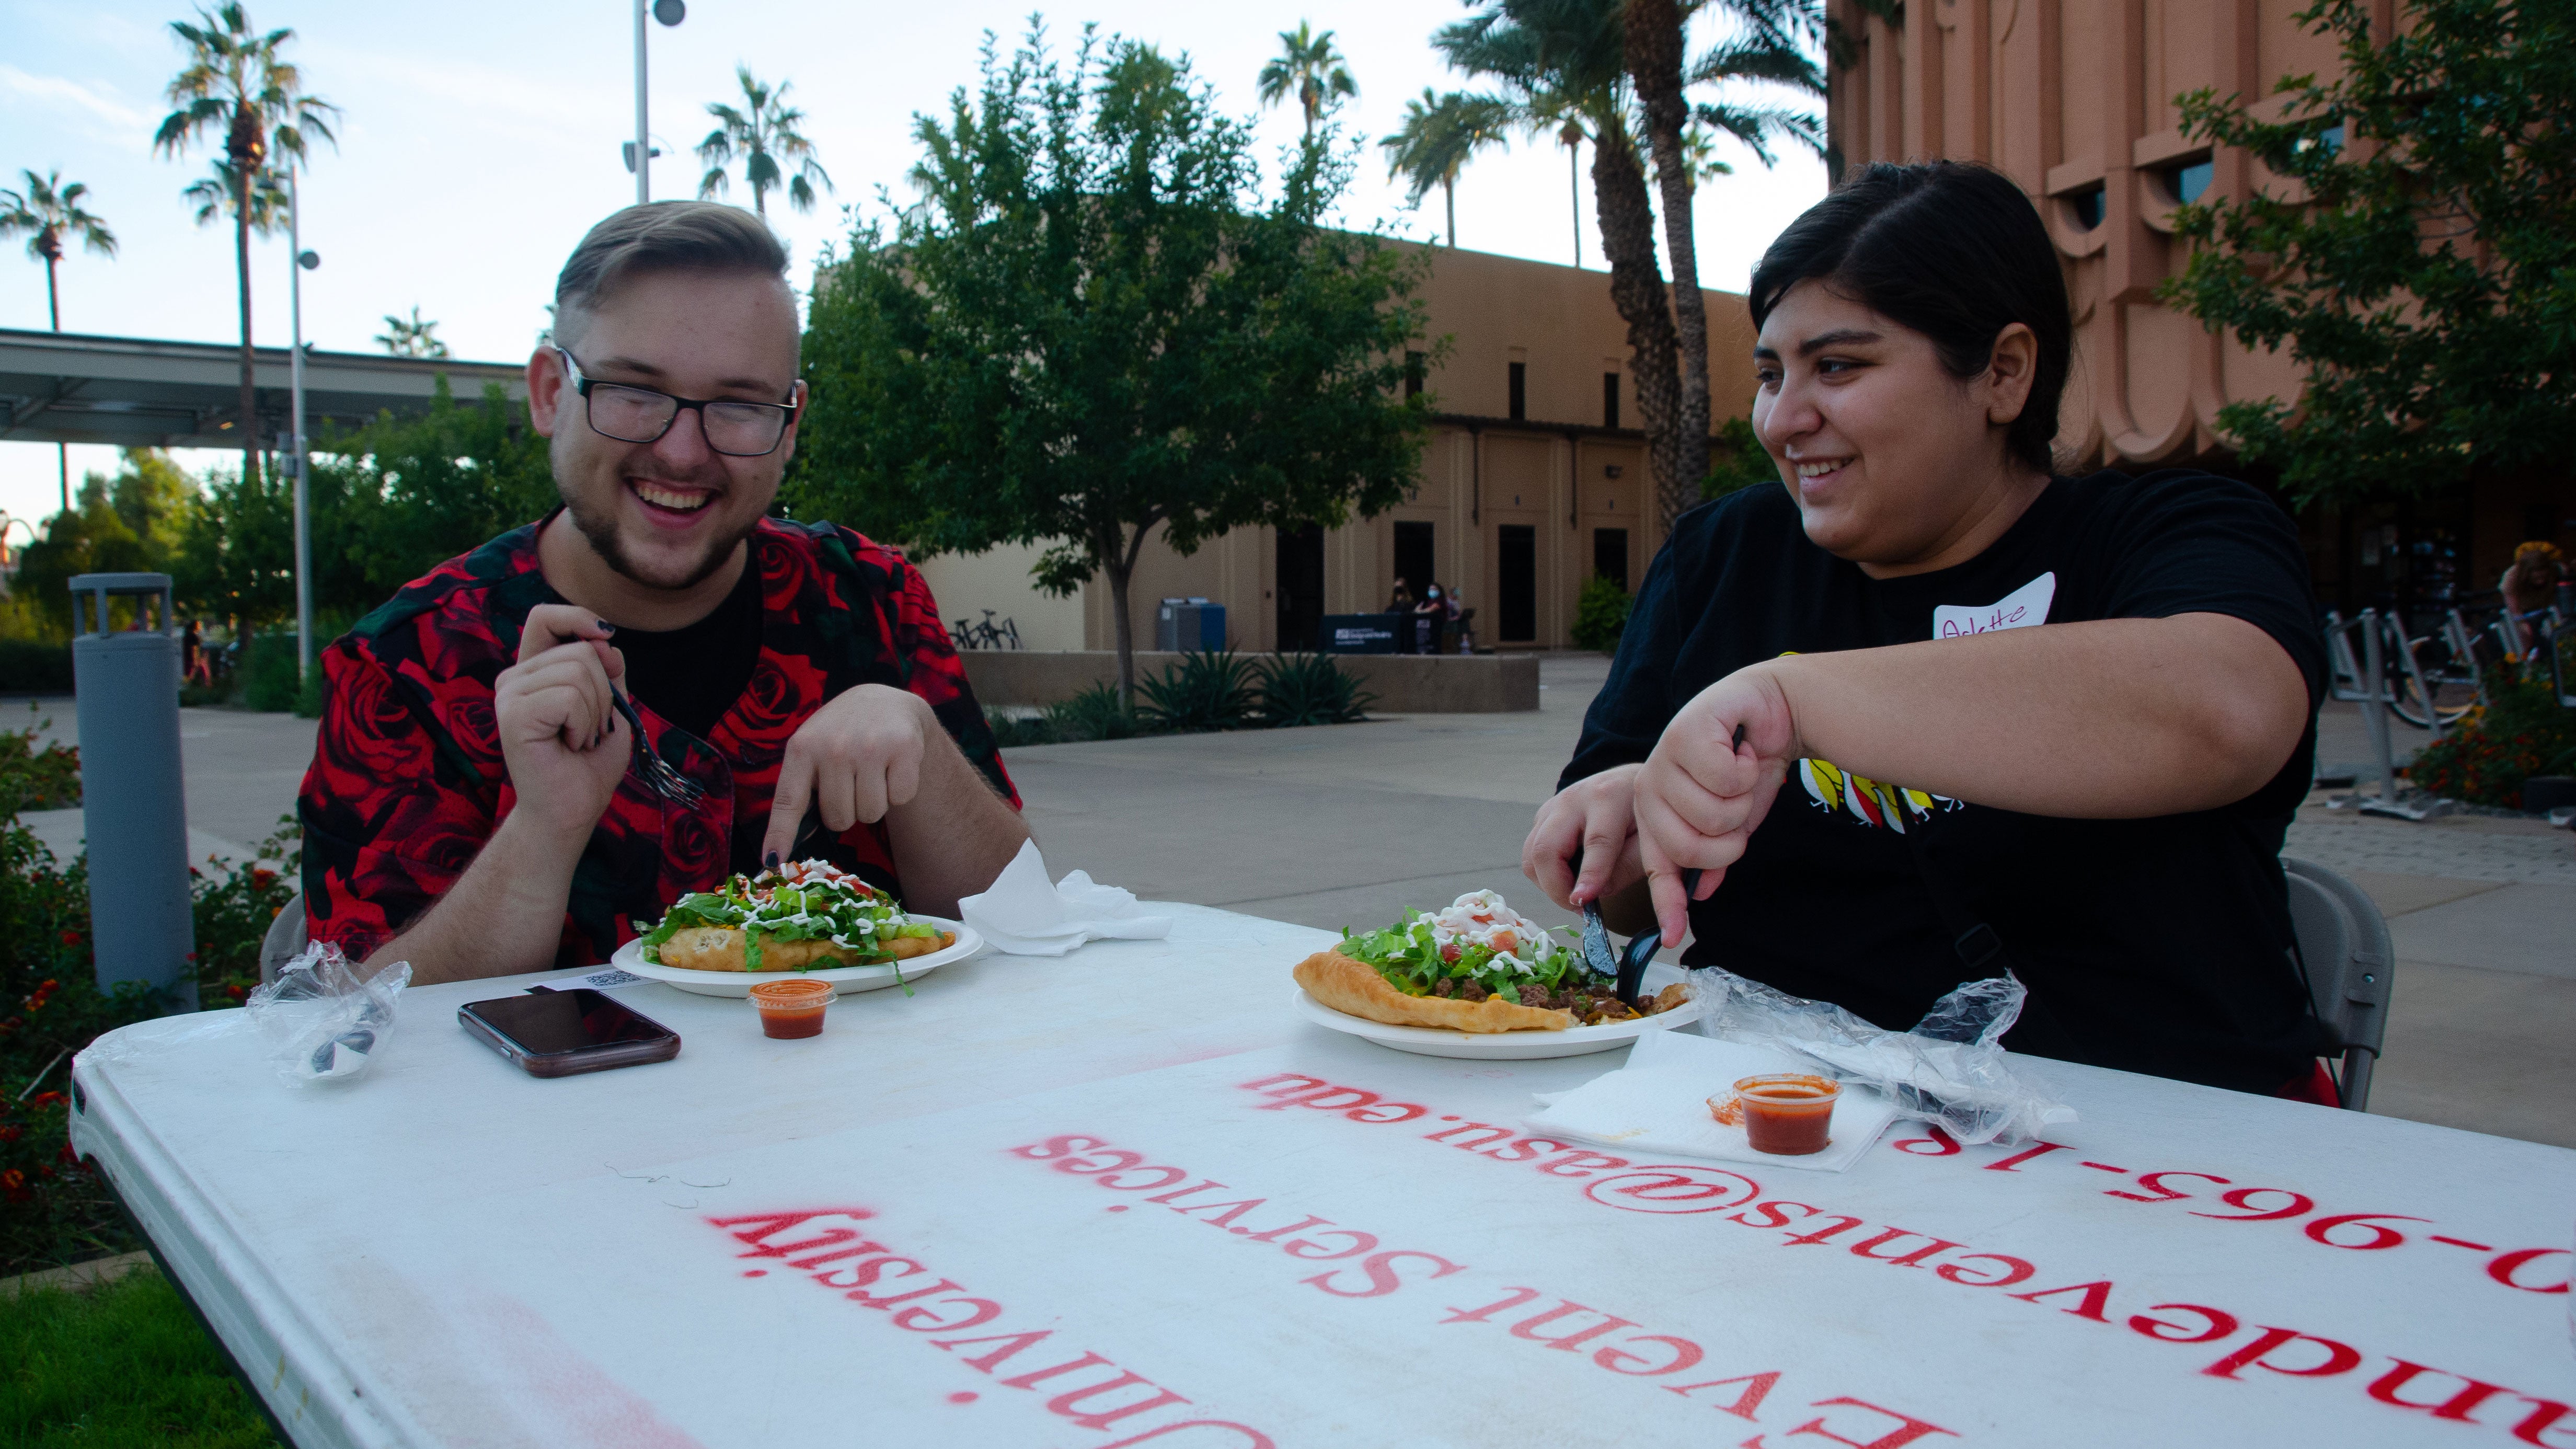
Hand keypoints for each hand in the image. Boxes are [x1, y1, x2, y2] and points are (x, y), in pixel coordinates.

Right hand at [493, 604, 630, 844]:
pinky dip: (585, 725)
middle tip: (587, 730)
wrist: (571, 809)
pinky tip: (570, 746)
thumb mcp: (610, 705)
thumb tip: (603, 638)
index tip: (604, 636)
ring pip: (579, 671)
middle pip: (581, 649)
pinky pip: (571, 697)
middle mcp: (514, 678)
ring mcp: (509, 695)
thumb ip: (608, 668)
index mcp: (533, 671)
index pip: (545, 616)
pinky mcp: (513, 715)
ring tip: (577, 740)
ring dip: (596, 713)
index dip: (578, 617)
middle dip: (604, 693)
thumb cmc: (588, 762)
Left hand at [759, 683, 932, 866]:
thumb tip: (781, 852)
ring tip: (872, 773)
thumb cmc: (840, 735)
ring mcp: (870, 746)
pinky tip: (893, 766)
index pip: (788, 801)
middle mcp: (834, 746)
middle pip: (839, 819)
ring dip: (874, 802)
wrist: (884, 701)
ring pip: (871, 814)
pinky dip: (899, 791)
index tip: (773, 863)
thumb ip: (799, 790)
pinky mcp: (904, 748)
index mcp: (802, 747)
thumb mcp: (811, 749)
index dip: (780, 835)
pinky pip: (901, 799)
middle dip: (847, 811)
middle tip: (852, 783)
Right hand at [1521, 763, 1645, 911]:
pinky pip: (1531, 853)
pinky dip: (1545, 874)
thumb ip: (1627, 867)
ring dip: (1548, 883)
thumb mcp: (1650, 839)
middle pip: (1546, 848)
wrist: (1627, 782)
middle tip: (1580, 906)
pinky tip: (1569, 878)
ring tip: (1576, 894)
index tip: (1584, 902)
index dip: (1589, 876)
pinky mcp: (1541, 817)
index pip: (1596, 842)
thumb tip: (1596, 894)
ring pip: (1531, 855)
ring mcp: (1552, 806)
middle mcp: (1573, 799)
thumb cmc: (1642, 814)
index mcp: (1608, 797)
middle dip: (1556, 887)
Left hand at [1634, 665, 1800, 947]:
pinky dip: (1747, 768)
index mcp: (1654, 816)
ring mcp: (1661, 760)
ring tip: (1739, 773)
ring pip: (1711, 816)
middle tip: (1738, 807)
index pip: (1658, 868)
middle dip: (1731, 837)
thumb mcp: (1732, 823)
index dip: (1667, 904)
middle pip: (1690, 848)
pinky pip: (1722, 779)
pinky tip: (1741, 751)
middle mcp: (1649, 790)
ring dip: (1742, 799)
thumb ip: (1715, 857)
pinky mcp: (1683, 733)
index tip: (1673, 938)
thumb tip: (1702, 893)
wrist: (1769, 713)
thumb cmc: (1745, 769)